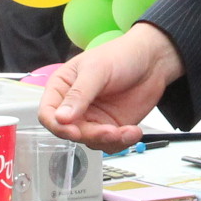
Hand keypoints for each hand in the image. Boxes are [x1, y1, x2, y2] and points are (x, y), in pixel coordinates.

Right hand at [41, 24, 183, 149]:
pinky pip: (109, 144)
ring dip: (108, 140)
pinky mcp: (111, 127)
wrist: (153, 60)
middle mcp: (74, 106)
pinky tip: (133, 131)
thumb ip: (79, 94)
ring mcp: (93, 118)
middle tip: (109, 131)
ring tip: (126, 130)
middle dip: (90, 134)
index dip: (57, 125)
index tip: (73, 130)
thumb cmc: (121, 55)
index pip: (48, 113)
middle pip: (70, 132)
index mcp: (62, 88)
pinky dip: (122, 142)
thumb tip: (61, 117)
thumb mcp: (96, 70)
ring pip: (90, 142)